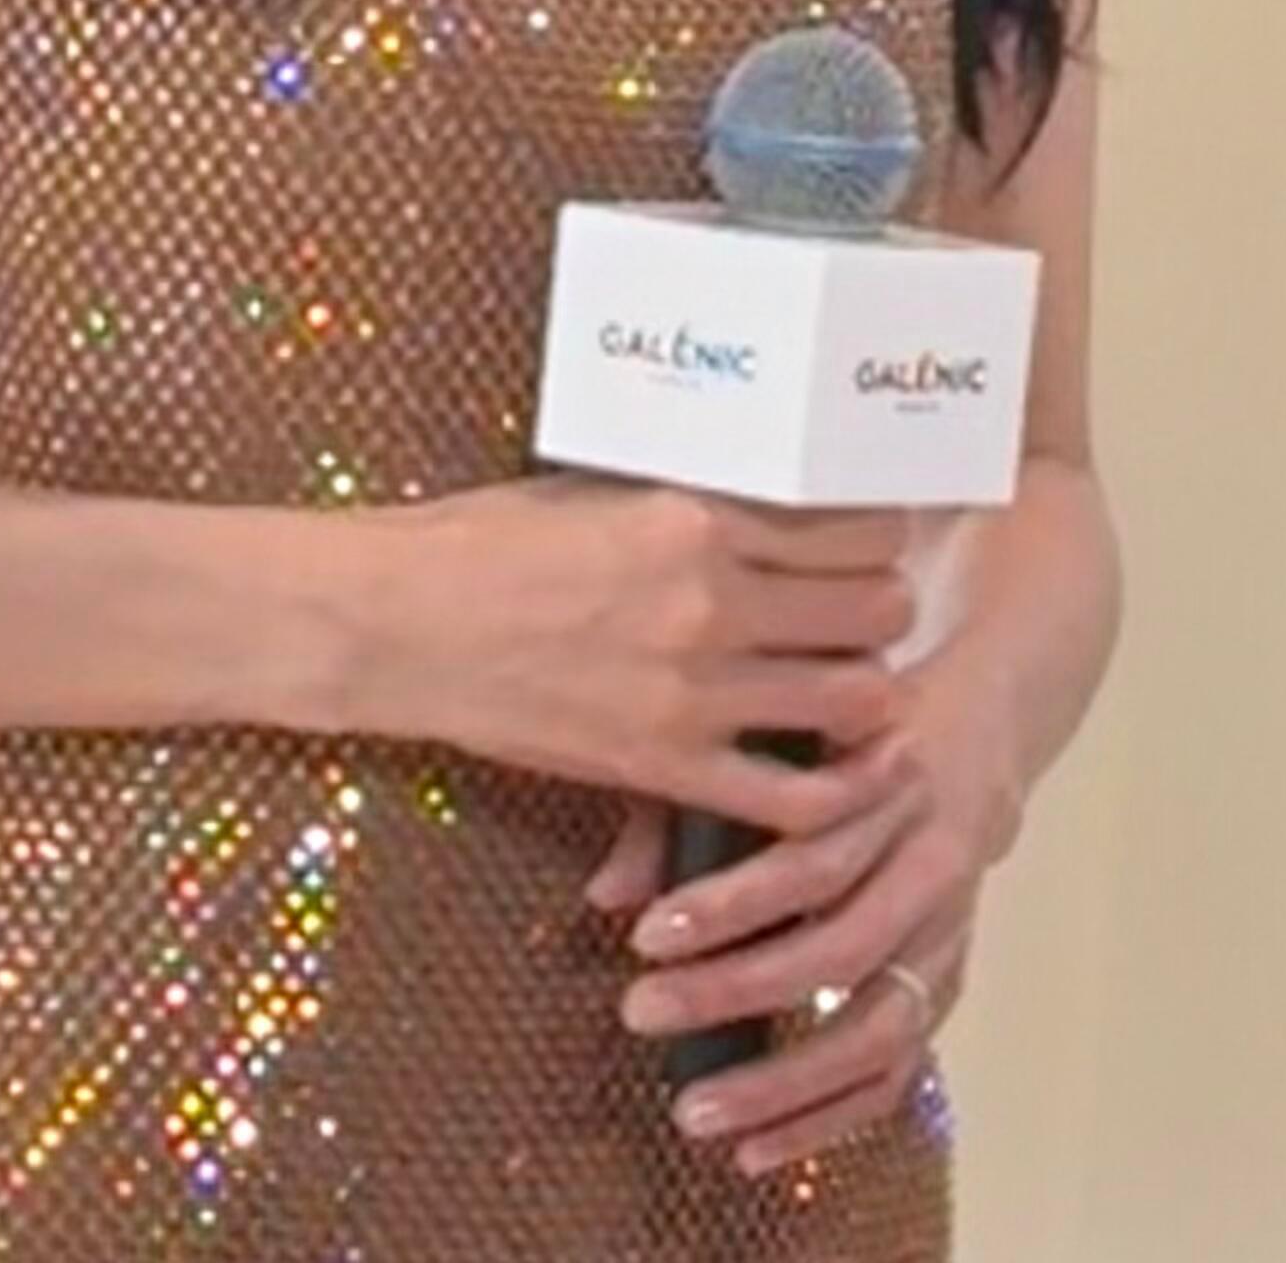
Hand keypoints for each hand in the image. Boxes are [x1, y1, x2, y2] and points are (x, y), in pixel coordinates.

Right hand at [394, 478, 916, 838]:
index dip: (880, 537)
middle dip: (882, 611)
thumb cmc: (488, 541)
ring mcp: (693, 689)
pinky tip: (825, 775)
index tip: (872, 543)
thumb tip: (762, 495)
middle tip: (864, 615)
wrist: (404, 622)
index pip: (853, 528)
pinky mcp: (664, 764)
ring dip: (865, 692)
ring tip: (846, 687)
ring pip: (854, 699)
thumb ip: (690, 498)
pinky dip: (827, 794)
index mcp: (697, 517)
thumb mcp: (601, 487)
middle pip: (874, 609)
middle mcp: (711, 599)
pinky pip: (789, 799)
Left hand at [583, 660, 1017, 1178]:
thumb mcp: (775, 734)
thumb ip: (690, 799)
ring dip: (783, 1085)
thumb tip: (606, 894)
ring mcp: (946, 938)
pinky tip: (754, 1150)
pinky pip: (892, 1075)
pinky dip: (825, 1122)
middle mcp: (930, 869)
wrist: (972, 737)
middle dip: (734, 991)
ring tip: (694, 1113)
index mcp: (889, 792)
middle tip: (640, 1011)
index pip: (810, 859)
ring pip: (876, 1031)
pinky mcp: (943, 989)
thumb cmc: (846, 734)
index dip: (731, 903)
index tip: (646, 933)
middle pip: (839, 949)